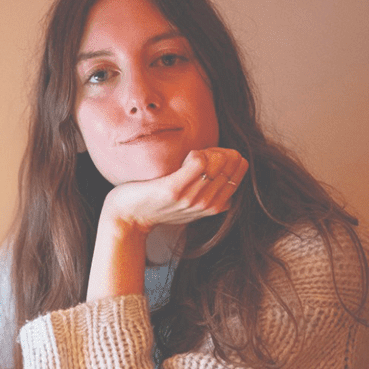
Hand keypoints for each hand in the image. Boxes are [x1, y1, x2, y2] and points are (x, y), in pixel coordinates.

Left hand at [101, 147, 248, 231]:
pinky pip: (199, 162)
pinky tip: (184, 159)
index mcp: (215, 206)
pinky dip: (195, 153)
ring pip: (216, 161)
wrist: (127, 218)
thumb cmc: (157, 206)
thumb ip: (212, 198)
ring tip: (189, 158)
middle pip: (230, 162)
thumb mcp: (190, 207)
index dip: (229, 154)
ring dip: (205, 151)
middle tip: (198, 154)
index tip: (211, 154)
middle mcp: (207, 204)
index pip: (240, 167)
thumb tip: (230, 187)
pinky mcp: (174, 190)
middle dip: (218, 150)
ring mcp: (191, 198)